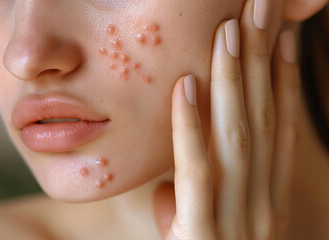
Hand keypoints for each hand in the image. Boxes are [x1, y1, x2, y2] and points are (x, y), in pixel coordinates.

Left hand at [154, 1, 299, 238]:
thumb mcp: (200, 238)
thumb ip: (192, 208)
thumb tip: (166, 188)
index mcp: (263, 199)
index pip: (274, 126)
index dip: (278, 77)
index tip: (277, 34)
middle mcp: (261, 203)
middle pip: (263, 119)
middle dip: (262, 60)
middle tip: (261, 7)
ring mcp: (239, 219)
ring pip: (239, 136)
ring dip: (235, 80)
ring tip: (229, 29)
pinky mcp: (204, 237)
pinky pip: (198, 174)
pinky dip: (192, 128)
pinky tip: (186, 87)